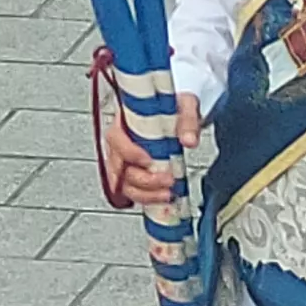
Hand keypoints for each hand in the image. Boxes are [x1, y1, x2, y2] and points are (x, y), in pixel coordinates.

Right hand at [99, 93, 198, 208]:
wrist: (178, 114)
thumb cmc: (174, 106)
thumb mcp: (185, 105)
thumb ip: (188, 121)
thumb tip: (189, 140)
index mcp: (125, 121)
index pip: (115, 138)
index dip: (129, 153)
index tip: (148, 161)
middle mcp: (120, 142)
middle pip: (118, 167)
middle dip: (143, 179)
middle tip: (168, 180)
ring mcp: (125, 160)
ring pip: (123, 184)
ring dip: (145, 194)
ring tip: (168, 194)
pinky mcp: (134, 173)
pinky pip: (132, 191)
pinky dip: (146, 199)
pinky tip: (162, 200)